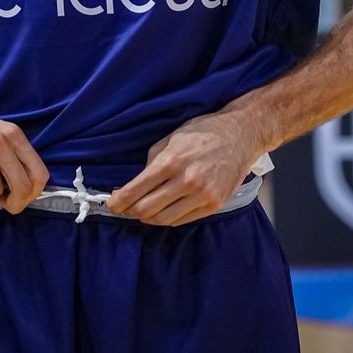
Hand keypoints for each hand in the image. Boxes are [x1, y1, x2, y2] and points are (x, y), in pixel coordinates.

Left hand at [106, 111, 264, 225]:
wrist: (241, 135)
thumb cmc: (203, 133)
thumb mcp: (171, 139)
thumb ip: (151, 163)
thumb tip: (133, 184)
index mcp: (171, 162)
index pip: (136, 191)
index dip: (118, 202)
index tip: (111, 204)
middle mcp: (186, 181)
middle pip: (146, 210)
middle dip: (130, 211)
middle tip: (124, 207)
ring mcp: (202, 195)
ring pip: (163, 219)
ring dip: (148, 217)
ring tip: (143, 209)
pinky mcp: (214, 205)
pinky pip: (182, 220)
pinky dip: (168, 218)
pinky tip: (163, 210)